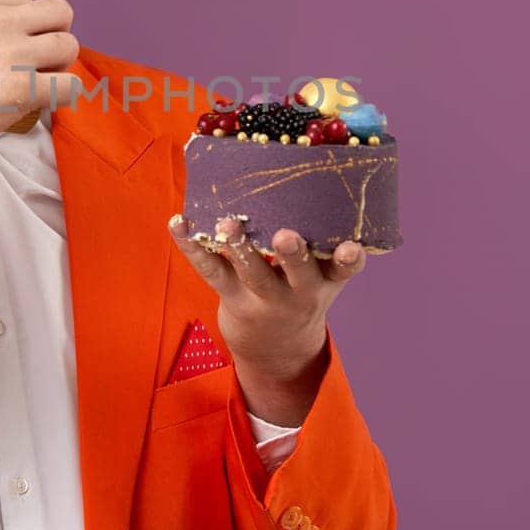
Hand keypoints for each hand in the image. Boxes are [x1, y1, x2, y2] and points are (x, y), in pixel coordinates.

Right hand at [0, 0, 79, 226]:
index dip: (20, 21)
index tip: (6, 43)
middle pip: (59, 12)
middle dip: (52, 34)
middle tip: (33, 60)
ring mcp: (13, 55)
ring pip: (69, 46)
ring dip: (60, 65)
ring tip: (38, 82)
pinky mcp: (22, 91)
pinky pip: (70, 86)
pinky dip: (63, 95)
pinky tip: (42, 103)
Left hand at [168, 215, 368, 424]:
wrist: (277, 350)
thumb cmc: (301, 293)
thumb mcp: (322, 277)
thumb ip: (321, 242)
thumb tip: (307, 178)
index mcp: (325, 281)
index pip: (343, 270)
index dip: (349, 258)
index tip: (351, 246)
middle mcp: (298, 293)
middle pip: (298, 274)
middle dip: (293, 255)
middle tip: (286, 235)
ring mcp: (264, 298)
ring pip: (253, 273)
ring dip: (240, 247)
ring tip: (228, 224)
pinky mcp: (232, 298)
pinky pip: (210, 271)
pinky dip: (191, 246)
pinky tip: (177, 222)